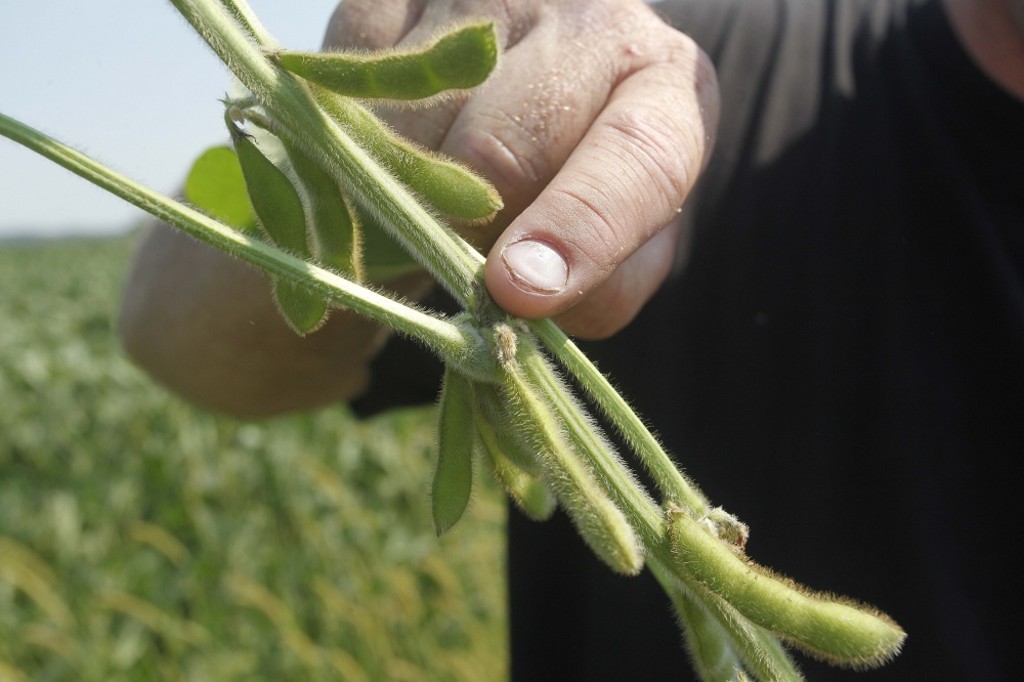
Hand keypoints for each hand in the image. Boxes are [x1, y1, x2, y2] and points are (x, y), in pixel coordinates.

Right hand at [325, 0, 717, 338]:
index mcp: (664, 90)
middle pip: (495, 150)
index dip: (575, 228)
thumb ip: (599, 292)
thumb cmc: (592, 185)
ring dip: (398, 191)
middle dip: (460, 230)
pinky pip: (350, 82)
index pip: (635, 158)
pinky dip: (353, 134)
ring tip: (423, 198)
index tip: (515, 289)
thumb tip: (514, 299)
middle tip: (454, 257)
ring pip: (407, 125)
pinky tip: (390, 138)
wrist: (548, 80)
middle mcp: (586, 24)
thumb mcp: (627, 248)